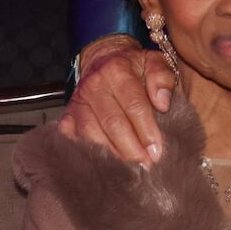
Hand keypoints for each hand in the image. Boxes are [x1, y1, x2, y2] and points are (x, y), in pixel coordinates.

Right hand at [57, 34, 174, 164]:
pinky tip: (100, 165)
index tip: (157, 151)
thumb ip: (162, 78)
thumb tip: (163, 104)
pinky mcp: (67, 115)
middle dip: (131, 149)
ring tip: (127, 170)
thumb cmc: (134, 66)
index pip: (134, 105)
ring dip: (110, 154)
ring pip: (91, 133)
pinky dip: (84, 152)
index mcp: (118, 71)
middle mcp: (94, 85)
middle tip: (146, 166)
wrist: (103, 59)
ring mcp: (77, 102)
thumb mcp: (154, 61)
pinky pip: (71, 137)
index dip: (146, 130)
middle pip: (113, 123)